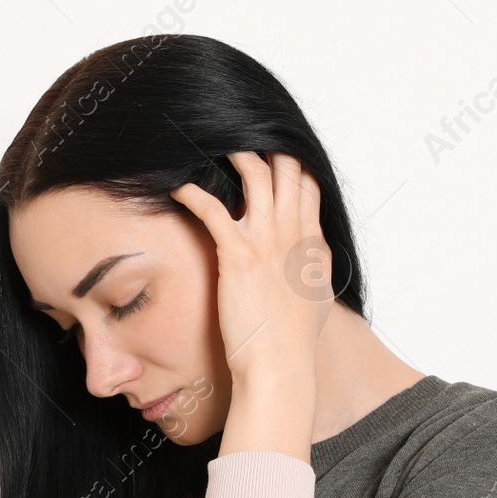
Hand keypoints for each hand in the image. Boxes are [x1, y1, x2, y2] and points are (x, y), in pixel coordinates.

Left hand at [169, 151, 334, 381]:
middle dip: (267, 144)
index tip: (276, 149)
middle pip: (286, 168)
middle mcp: (293, 233)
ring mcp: (266, 240)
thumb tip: (315, 261)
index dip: (293, 161)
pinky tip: (178, 188)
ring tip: (213, 143)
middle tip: (242, 132)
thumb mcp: (318, 299)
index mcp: (313, 242)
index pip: (309, 184)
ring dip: (233, 153)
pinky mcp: (237, 254)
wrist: (281, 365)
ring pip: (254, 175)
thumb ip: (316, 270)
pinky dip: (192, 193)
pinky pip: (212, 209)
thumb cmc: (295, 341)